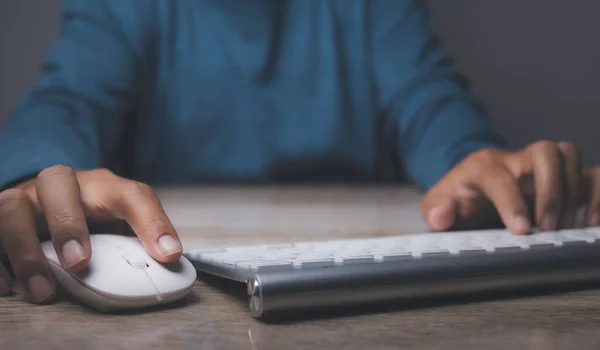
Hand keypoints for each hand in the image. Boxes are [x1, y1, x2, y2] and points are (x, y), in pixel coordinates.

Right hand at [0, 166, 181, 302]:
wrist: (46, 200)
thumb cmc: (90, 213)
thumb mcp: (120, 219)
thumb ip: (142, 234)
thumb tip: (170, 258)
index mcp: (102, 185)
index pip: (132, 194)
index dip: (152, 222)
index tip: (168, 255)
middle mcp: (59, 184)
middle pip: (57, 182)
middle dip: (67, 223)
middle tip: (79, 263)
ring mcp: (24, 198)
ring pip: (11, 207)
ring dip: (25, 249)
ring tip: (44, 290)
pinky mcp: (0, 217)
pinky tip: (8, 286)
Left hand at [421, 140, 596, 233]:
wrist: (470, 189)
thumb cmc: (456, 199)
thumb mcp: (438, 205)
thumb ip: (436, 210)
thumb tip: (440, 216)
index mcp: (482, 166)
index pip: (498, 175)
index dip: (511, 201)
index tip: (522, 229)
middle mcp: (514, 160)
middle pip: (544, 151)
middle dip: (551, 189)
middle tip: (548, 227)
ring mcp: (539, 167)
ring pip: (568, 154)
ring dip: (573, 191)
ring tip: (566, 228)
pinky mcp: (560, 177)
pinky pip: (589, 172)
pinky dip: (596, 193)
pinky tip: (591, 222)